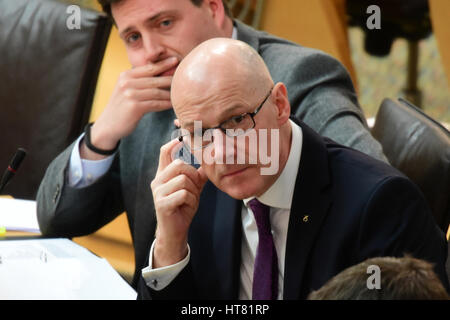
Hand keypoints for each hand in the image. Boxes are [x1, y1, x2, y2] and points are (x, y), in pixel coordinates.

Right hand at [80, 57, 177, 159]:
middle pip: (155, 79)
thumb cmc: (122, 107)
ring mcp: (130, 94)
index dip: (163, 64)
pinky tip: (173, 105)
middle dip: (171, 78)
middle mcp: (127, 82)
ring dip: (170, 94)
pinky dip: (165, 104)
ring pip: (157, 92)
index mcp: (126, 75)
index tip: (176, 60)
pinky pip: (155, 104)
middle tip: (184, 77)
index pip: (148, 67)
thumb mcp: (126, 89)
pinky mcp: (134, 107)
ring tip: (181, 94)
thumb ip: (140, 81)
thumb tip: (161, 73)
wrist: (108, 125)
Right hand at [151, 139, 207, 267]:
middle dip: (193, 176)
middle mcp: (158, 181)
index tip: (182, 138)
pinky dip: (191, 201)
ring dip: (193, 191)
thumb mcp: (193, 189)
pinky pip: (183, 194)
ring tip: (190, 200)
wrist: (175, 231)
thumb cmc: (182, 208)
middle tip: (195, 189)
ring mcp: (158, 192)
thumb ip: (198, 176)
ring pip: (183, 180)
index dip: (173, 143)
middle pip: (180, 165)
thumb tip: (210, 161)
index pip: (164, 152)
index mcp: (164, 174)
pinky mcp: (162, 203)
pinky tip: (187, 206)